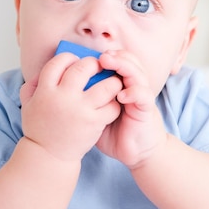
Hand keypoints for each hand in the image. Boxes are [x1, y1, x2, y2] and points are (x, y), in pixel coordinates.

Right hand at [20, 53, 121, 161]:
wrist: (49, 155)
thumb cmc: (39, 127)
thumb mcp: (28, 104)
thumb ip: (33, 84)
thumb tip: (48, 68)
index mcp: (45, 90)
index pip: (59, 61)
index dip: (68, 57)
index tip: (74, 61)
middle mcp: (63, 97)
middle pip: (83, 67)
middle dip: (93, 63)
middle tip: (96, 67)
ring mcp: (80, 109)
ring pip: (105, 85)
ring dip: (111, 80)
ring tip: (111, 82)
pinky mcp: (93, 122)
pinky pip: (112, 106)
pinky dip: (115, 102)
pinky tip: (111, 103)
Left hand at [96, 50, 167, 167]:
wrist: (135, 152)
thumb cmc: (112, 133)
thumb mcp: (95, 114)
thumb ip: (86, 100)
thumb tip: (61, 90)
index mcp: (120, 85)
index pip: (117, 62)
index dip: (106, 56)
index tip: (90, 55)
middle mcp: (133, 87)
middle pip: (129, 62)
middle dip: (116, 57)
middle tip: (102, 56)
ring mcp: (140, 98)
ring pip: (138, 74)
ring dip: (124, 66)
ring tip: (109, 63)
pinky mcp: (146, 110)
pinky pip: (144, 96)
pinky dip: (134, 92)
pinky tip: (121, 95)